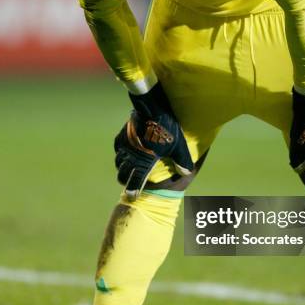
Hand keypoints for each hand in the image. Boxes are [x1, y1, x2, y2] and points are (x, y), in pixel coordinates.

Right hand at [114, 83, 192, 198]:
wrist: (152, 108)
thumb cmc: (167, 129)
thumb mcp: (179, 147)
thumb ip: (183, 162)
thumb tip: (186, 173)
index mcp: (144, 163)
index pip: (136, 181)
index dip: (133, 189)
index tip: (132, 196)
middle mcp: (131, 156)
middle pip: (122, 174)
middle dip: (125, 179)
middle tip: (128, 182)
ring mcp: (124, 146)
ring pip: (118, 161)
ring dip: (122, 167)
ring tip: (127, 168)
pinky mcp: (122, 135)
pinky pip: (118, 148)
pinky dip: (120, 152)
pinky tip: (124, 151)